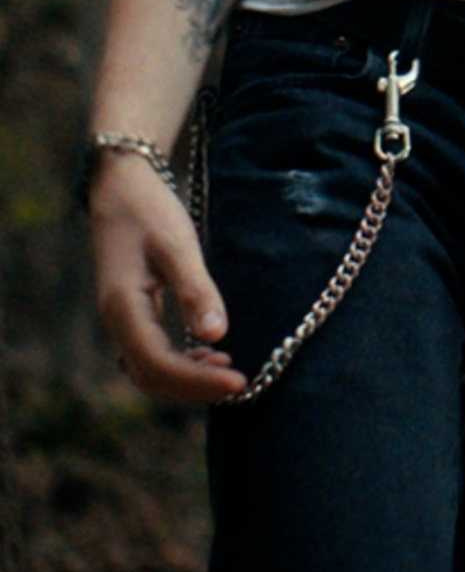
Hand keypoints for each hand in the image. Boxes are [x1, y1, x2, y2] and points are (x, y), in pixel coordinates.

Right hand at [89, 152, 246, 404]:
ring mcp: (121, 319)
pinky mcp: (132, 312)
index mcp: (122, 307)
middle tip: (240, 384)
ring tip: (228, 370)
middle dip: (195, 387)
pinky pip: (151, 352)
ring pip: (149, 370)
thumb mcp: (177, 244)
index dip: (197, 380)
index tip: (238, 382)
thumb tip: (216, 335)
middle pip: (151, 377)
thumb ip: (195, 289)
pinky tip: (208, 351)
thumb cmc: (149, 210)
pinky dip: (179, 362)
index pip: (158, 364)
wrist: (121, 184)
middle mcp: (116, 321)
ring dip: (187, 378)